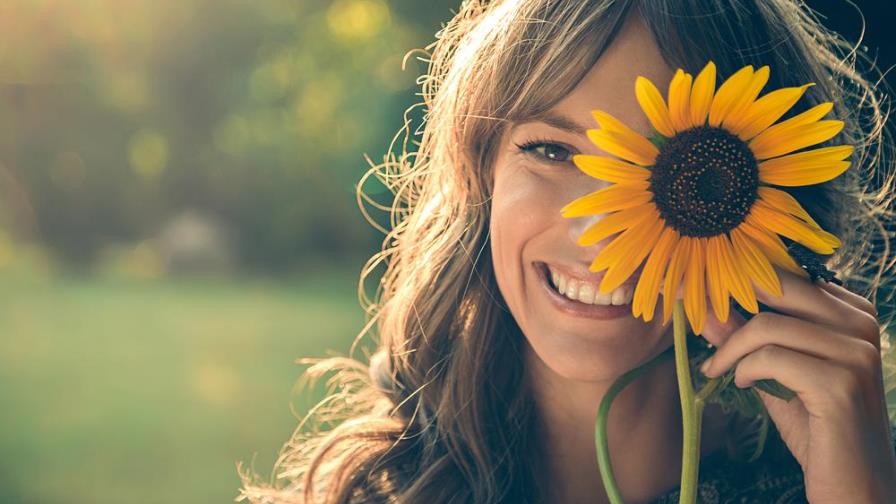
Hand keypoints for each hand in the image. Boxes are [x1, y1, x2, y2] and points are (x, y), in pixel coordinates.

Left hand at [699, 270, 895, 502]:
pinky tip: (742, 384)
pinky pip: (771, 358)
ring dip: (729, 349)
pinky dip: (744, 370)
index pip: (785, 275)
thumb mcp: (775, 373)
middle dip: (724, 301)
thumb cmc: (817, 427)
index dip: (736, 280)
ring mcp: (857, 353)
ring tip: (718, 369)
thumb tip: (705, 304)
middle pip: (776, 288)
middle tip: (693, 319)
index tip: (696, 291)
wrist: (854, 485)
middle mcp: (862, 325)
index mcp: (852, 312)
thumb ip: (746, 338)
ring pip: (767, 326)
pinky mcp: (842, 384)